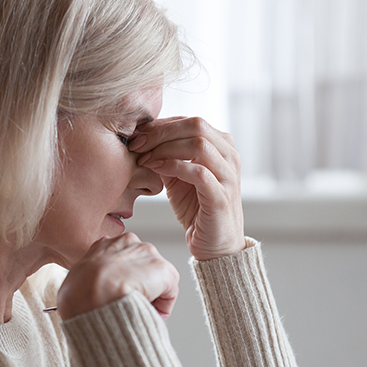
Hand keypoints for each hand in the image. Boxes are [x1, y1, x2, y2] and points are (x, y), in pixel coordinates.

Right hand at [57, 233, 178, 320]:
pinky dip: (162, 306)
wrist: (91, 294)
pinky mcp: (163, 270)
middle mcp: (128, 243)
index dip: (121, 282)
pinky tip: (148, 313)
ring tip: (137, 311)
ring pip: (156, 279)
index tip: (118, 297)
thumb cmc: (77, 294)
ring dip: (150, 296)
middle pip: (141, 268)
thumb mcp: (74, 282)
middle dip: (139, 287)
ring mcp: (147, 254)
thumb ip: (87, 283)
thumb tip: (88, 296)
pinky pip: (169, 292)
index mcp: (103, 245)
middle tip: (130, 305)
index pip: (121, 261)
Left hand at [129, 117, 244, 259]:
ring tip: (144, 158)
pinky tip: (155, 169)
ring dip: (165, 148)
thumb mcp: (177, 177)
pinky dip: (173, 166)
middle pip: (196, 125)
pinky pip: (198, 172)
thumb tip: (142, 139)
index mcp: (222, 146)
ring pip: (199, 144)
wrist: (214, 245)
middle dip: (161, 132)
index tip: (137, 135)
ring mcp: (228, 175)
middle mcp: (229, 156)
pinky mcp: (221, 196)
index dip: (161, 125)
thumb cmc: (196, 208)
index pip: (190, 122)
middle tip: (137, 144)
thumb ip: (166, 156)